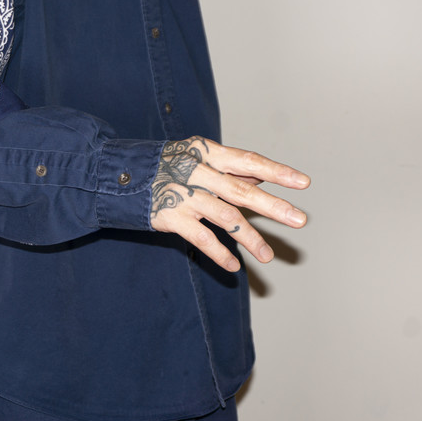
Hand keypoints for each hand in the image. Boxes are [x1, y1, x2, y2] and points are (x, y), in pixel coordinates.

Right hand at [150, 137, 309, 271]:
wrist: (118, 176)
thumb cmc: (164, 166)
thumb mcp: (195, 159)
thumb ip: (228, 169)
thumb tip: (262, 177)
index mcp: (207, 153)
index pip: (248, 161)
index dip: (276, 172)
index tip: (303, 183)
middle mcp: (196, 171)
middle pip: (241, 191)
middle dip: (272, 207)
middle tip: (299, 220)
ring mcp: (183, 195)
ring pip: (225, 218)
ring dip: (250, 238)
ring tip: (267, 256)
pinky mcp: (170, 217)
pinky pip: (201, 239)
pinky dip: (219, 253)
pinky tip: (233, 266)